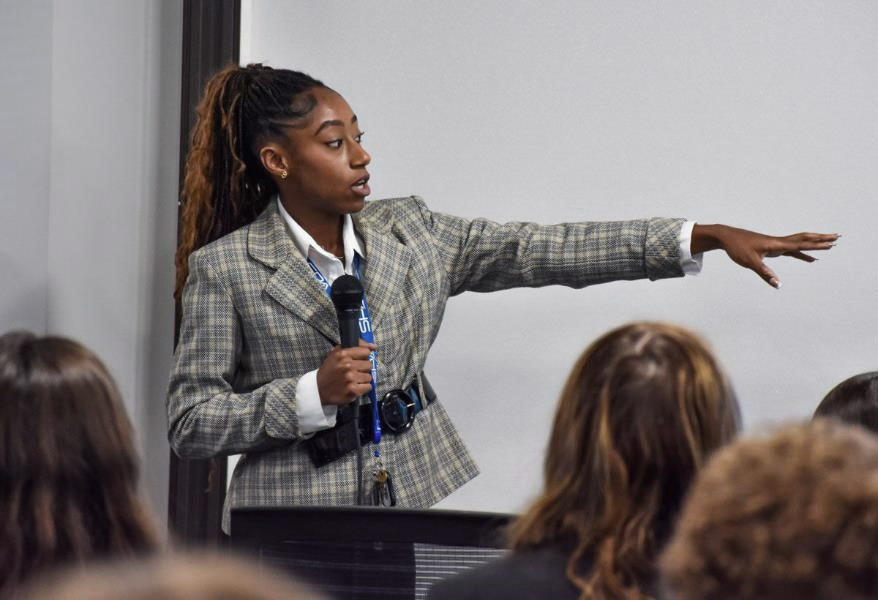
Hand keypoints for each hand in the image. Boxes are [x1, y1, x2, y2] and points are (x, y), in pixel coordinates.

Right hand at [316, 339, 375, 405]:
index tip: (358, 360)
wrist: (318, 389)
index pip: (366, 352)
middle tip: (354, 372)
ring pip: (369, 377)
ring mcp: (351, 378)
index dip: (363, 357)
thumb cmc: (329, 370)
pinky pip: (368, 387)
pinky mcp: (353, 390)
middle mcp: (347, 365)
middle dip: (363, 368)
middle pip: (369, 365)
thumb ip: (355, 347)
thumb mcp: (337, 354)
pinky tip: (354, 387)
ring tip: (353, 380)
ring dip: (362, 379)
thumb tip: (374, 347)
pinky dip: (363, 388)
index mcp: (343, 354)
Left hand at [691, 224, 838, 287]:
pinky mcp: (771, 248)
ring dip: (814, 244)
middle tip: (837, 237)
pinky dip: (802, 253)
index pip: (800, 244)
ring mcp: (776, 244)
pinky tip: (809, 258)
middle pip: (804, 239)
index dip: (816, 244)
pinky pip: (791, 250)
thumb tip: (778, 284)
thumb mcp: (750, 262)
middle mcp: (778, 242)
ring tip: (829, 245)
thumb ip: (765, 273)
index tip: (831, 243)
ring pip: (799, 243)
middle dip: (821, 239)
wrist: (727, 237)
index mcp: (775, 244)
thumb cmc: (737, 248)